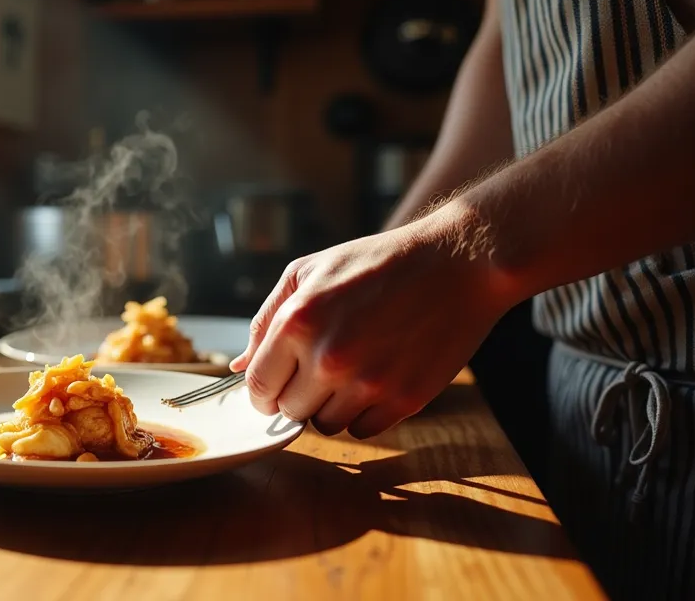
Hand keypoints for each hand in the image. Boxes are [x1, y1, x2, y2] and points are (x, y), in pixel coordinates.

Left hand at [229, 213, 517, 437]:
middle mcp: (329, 358)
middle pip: (290, 412)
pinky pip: (363, 430)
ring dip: (331, 405)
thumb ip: (266, 321)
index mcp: (297, 323)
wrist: (456, 264)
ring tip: (352, 367)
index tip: (276, 381)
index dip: (263, 389)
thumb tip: (238, 369)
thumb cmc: (375, 263)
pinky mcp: (405, 400)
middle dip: (297, 394)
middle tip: (319, 368)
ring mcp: (369, 383)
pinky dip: (364, 412)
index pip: (258, 387)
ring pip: (326, 426)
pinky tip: (376, 376)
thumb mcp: (308, 272)